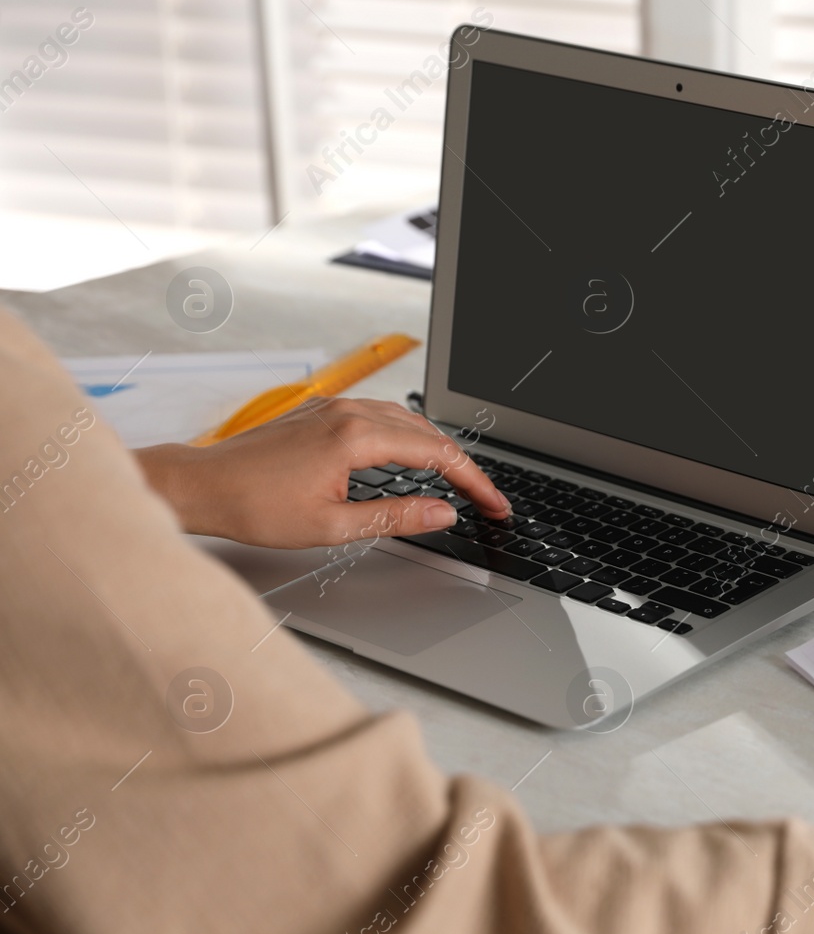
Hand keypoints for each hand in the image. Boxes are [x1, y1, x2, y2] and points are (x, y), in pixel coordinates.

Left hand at [134, 397, 510, 548]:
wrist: (201, 486)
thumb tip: (442, 512)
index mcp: (355, 437)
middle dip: (463, 466)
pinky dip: (409, 436)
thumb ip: (396, 517)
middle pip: (428, 432)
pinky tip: (412, 456)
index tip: (493, 505)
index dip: (474, 482)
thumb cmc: (253, 507)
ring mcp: (334, 407)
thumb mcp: (333, 526)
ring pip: (406, 420)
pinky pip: (381, 416)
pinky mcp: (322, 411)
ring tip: (456, 480)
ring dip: (437, 448)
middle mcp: (348, 412)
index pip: (437, 454)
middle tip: (484, 498)